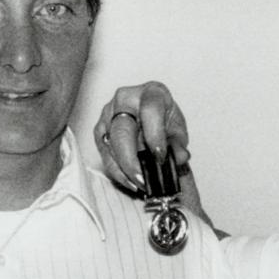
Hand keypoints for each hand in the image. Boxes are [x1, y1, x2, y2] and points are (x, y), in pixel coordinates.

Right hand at [93, 82, 205, 214]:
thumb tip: (179, 157)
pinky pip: (104, 153)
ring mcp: (109, 113)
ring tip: (140, 185)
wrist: (152, 122)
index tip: (160, 157)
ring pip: (110, 144)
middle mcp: (126, 98)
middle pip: (122, 131)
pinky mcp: (100, 129)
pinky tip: (129, 182)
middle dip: (132, 160)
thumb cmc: (165, 122)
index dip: (154, 135)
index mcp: (151, 93)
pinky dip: (116, 171)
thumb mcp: (178, 132)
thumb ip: (179, 145)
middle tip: (144, 180)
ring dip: (124, 169)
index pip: (150, 110)